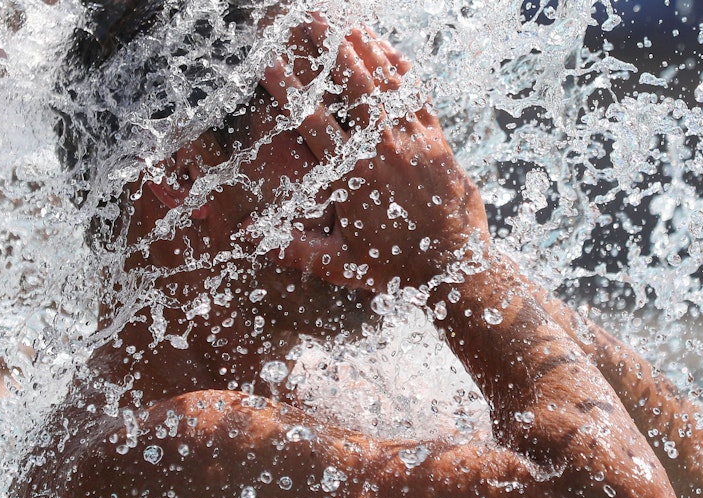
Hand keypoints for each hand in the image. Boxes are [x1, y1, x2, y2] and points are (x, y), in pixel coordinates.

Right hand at [259, 19, 490, 292]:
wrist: (455, 267)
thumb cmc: (394, 267)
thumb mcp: (338, 263)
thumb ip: (292, 246)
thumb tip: (247, 238)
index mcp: (351, 175)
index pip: (311, 121)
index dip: (288, 89)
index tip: (269, 63)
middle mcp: (381, 149)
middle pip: (352, 86)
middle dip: (330, 50)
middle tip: (312, 21)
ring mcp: (412, 140)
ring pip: (386, 84)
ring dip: (366, 51)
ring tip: (347, 26)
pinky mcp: (437, 140)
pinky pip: (418, 96)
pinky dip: (403, 71)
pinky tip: (391, 51)